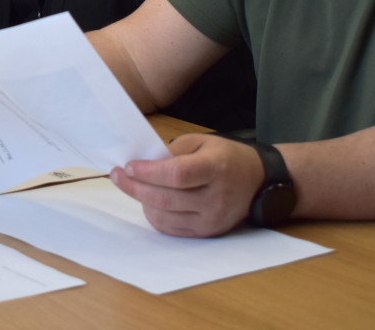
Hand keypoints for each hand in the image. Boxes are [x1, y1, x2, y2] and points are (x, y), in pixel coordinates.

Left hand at [109, 133, 264, 236]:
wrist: (257, 179)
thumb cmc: (225, 157)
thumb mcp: (200, 142)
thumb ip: (171, 150)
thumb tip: (141, 161)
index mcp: (215, 168)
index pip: (176, 174)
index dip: (148, 172)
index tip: (128, 166)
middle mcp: (216, 197)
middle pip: (166, 198)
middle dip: (134, 187)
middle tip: (117, 176)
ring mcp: (212, 218)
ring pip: (165, 217)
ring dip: (141, 201)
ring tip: (132, 186)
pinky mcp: (208, 232)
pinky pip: (172, 229)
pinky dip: (154, 216)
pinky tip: (147, 202)